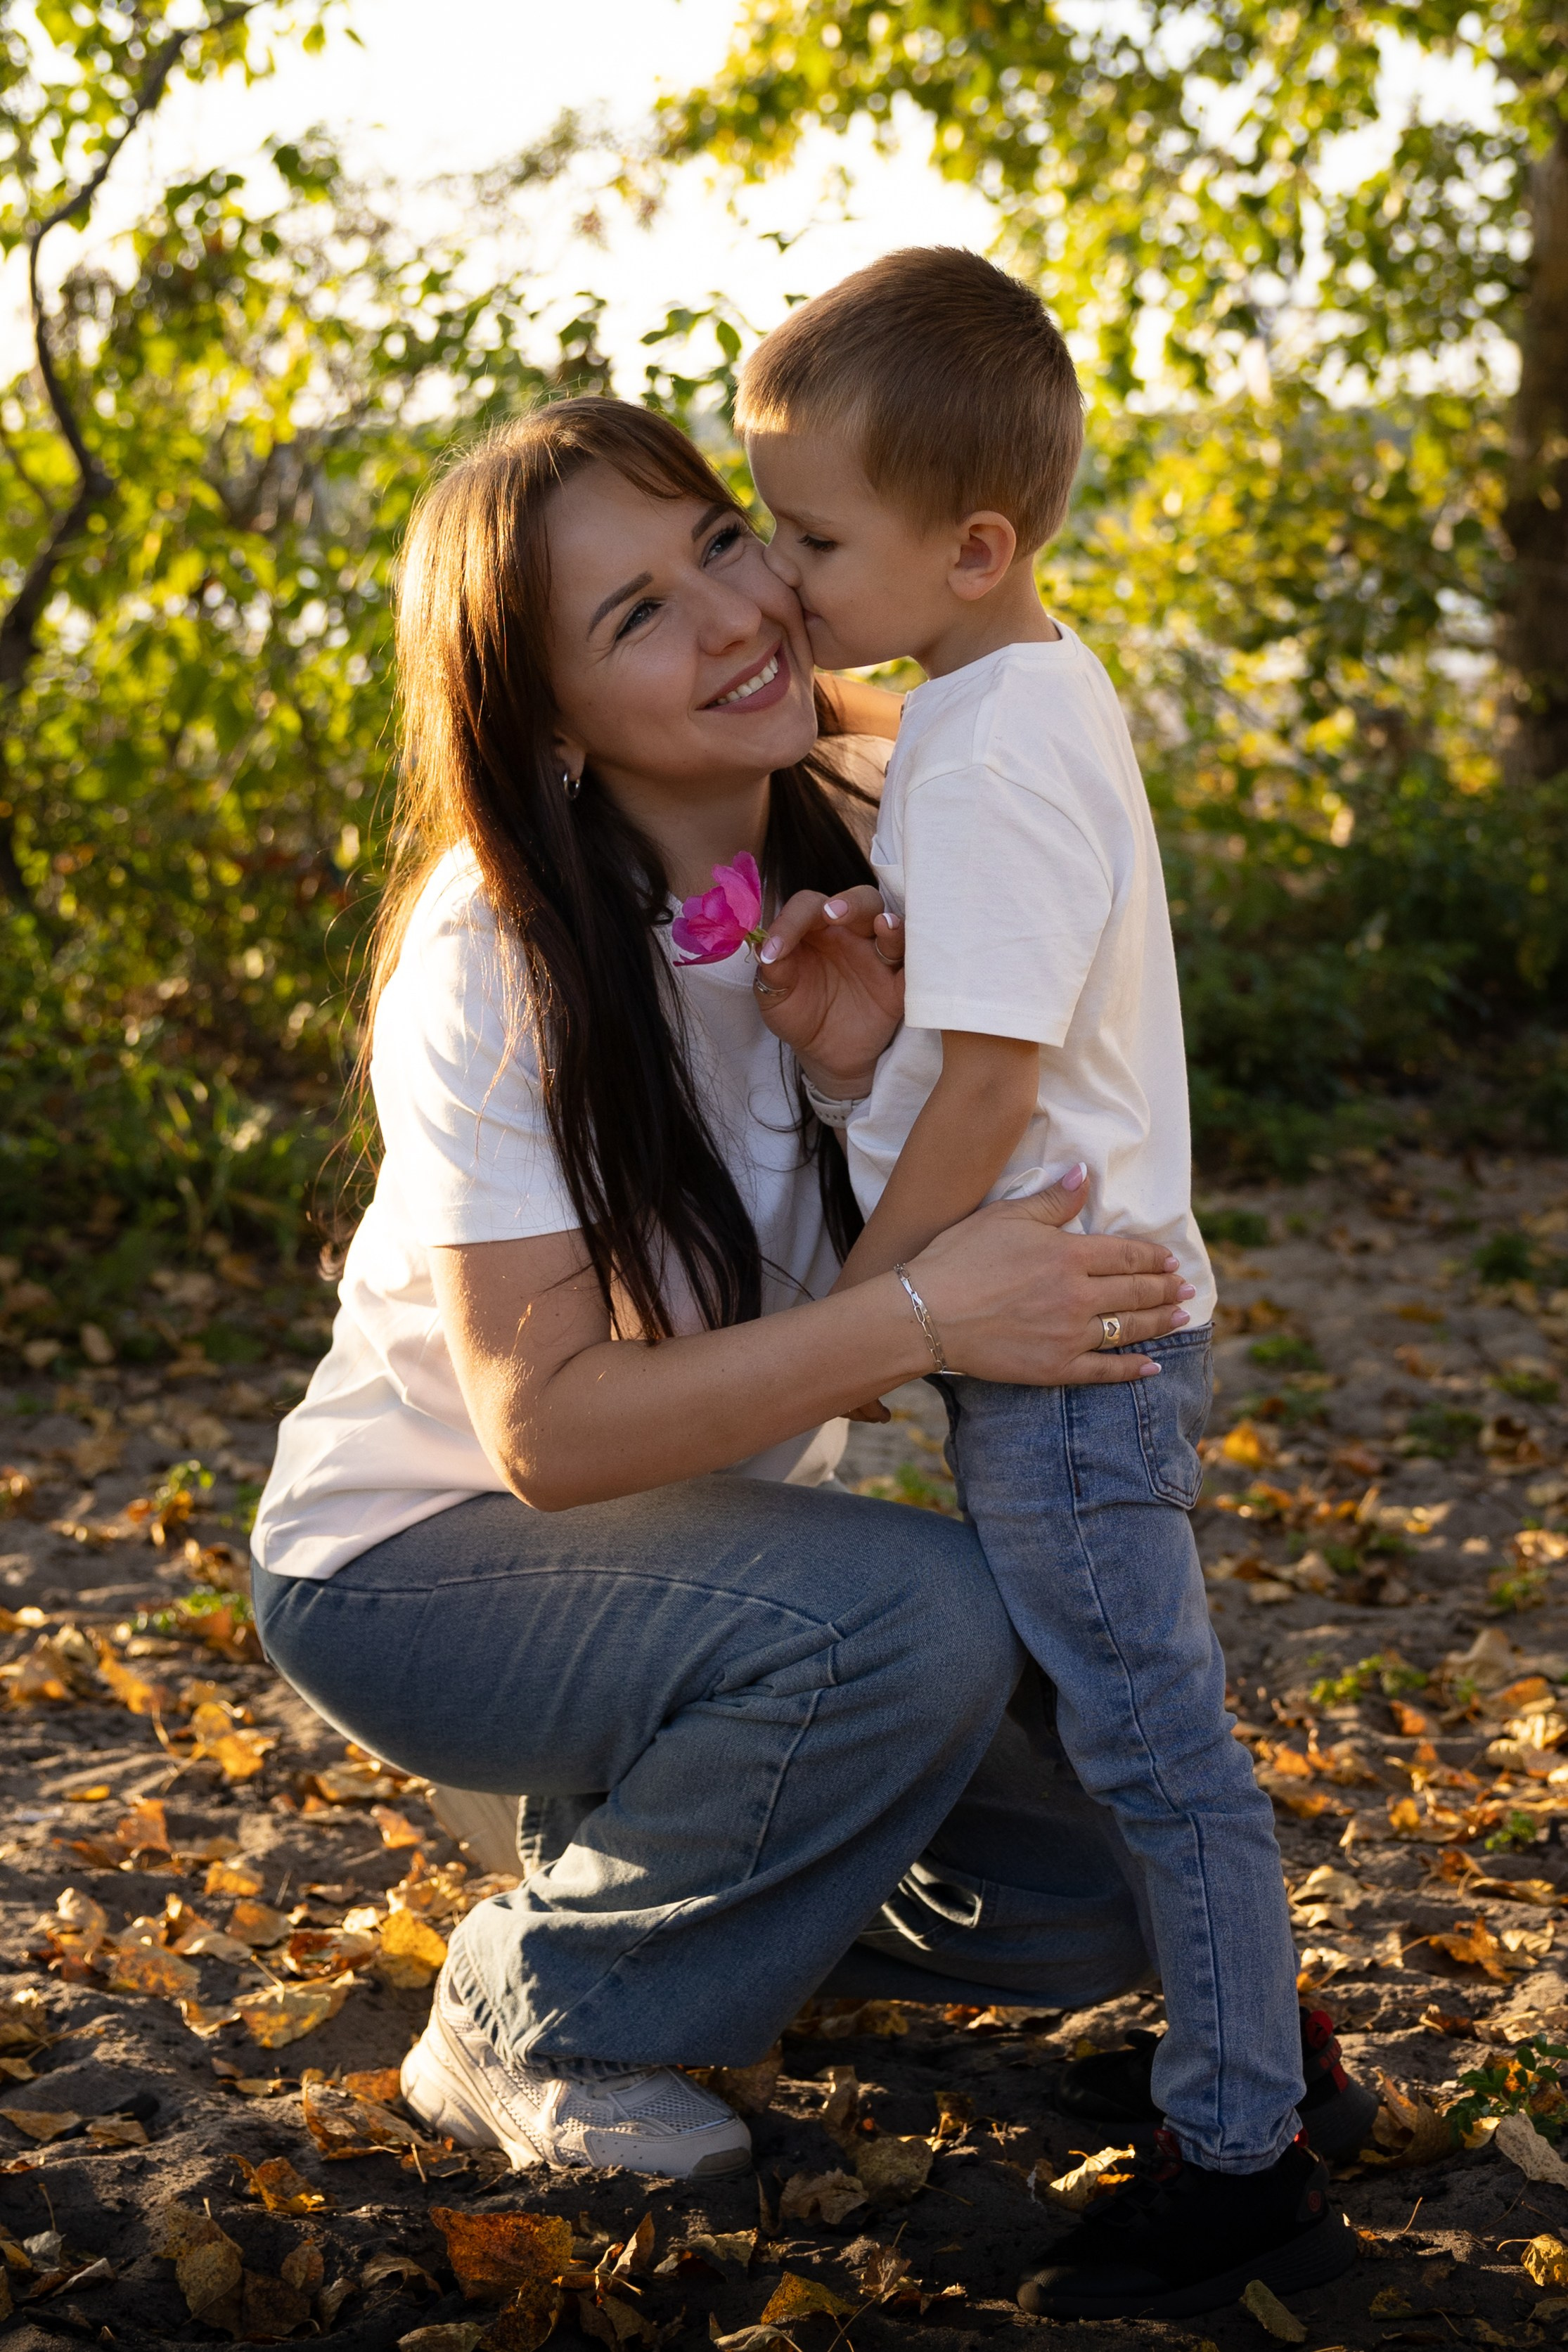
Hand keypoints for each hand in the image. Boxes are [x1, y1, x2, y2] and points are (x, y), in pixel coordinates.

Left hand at [751, 885, 904, 1096]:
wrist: (823, 1054)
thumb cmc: (799, 1014)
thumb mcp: (775, 997)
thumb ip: (773, 972)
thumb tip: (768, 951)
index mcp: (817, 929)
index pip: (809, 907)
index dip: (791, 922)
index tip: (774, 952)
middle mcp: (851, 934)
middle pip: (860, 902)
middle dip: (849, 903)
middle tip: (833, 914)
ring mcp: (878, 956)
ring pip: (893, 925)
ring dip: (890, 923)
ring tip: (882, 925)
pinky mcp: (898, 985)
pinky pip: (915, 968)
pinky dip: (919, 961)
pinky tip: (914, 961)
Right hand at [906, 1165, 1195, 1386]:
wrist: (926, 1313)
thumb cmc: (959, 1258)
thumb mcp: (1005, 1216)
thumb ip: (1052, 1200)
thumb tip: (1084, 1174)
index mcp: (1068, 1255)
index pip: (1125, 1255)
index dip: (1152, 1258)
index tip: (1170, 1261)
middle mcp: (1077, 1296)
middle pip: (1134, 1292)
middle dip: (1165, 1290)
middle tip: (1185, 1290)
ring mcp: (1069, 1336)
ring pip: (1127, 1329)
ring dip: (1159, 1323)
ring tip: (1180, 1317)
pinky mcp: (1054, 1368)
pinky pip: (1105, 1371)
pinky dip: (1133, 1370)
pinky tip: (1153, 1366)